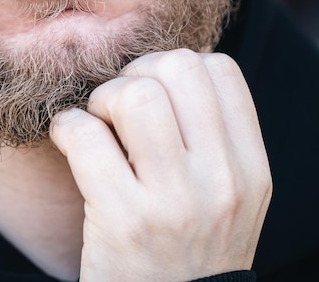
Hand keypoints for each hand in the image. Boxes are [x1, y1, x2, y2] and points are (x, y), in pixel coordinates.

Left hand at [50, 49, 271, 281]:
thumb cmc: (190, 251)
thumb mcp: (230, 200)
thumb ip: (212, 140)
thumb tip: (160, 72)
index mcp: (251, 170)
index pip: (221, 70)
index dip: (175, 67)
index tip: (153, 91)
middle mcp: (221, 180)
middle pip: (178, 68)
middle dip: (136, 73)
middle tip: (119, 105)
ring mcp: (174, 202)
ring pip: (134, 96)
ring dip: (102, 99)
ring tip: (97, 124)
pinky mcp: (124, 220)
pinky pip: (85, 135)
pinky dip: (66, 126)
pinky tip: (69, 142)